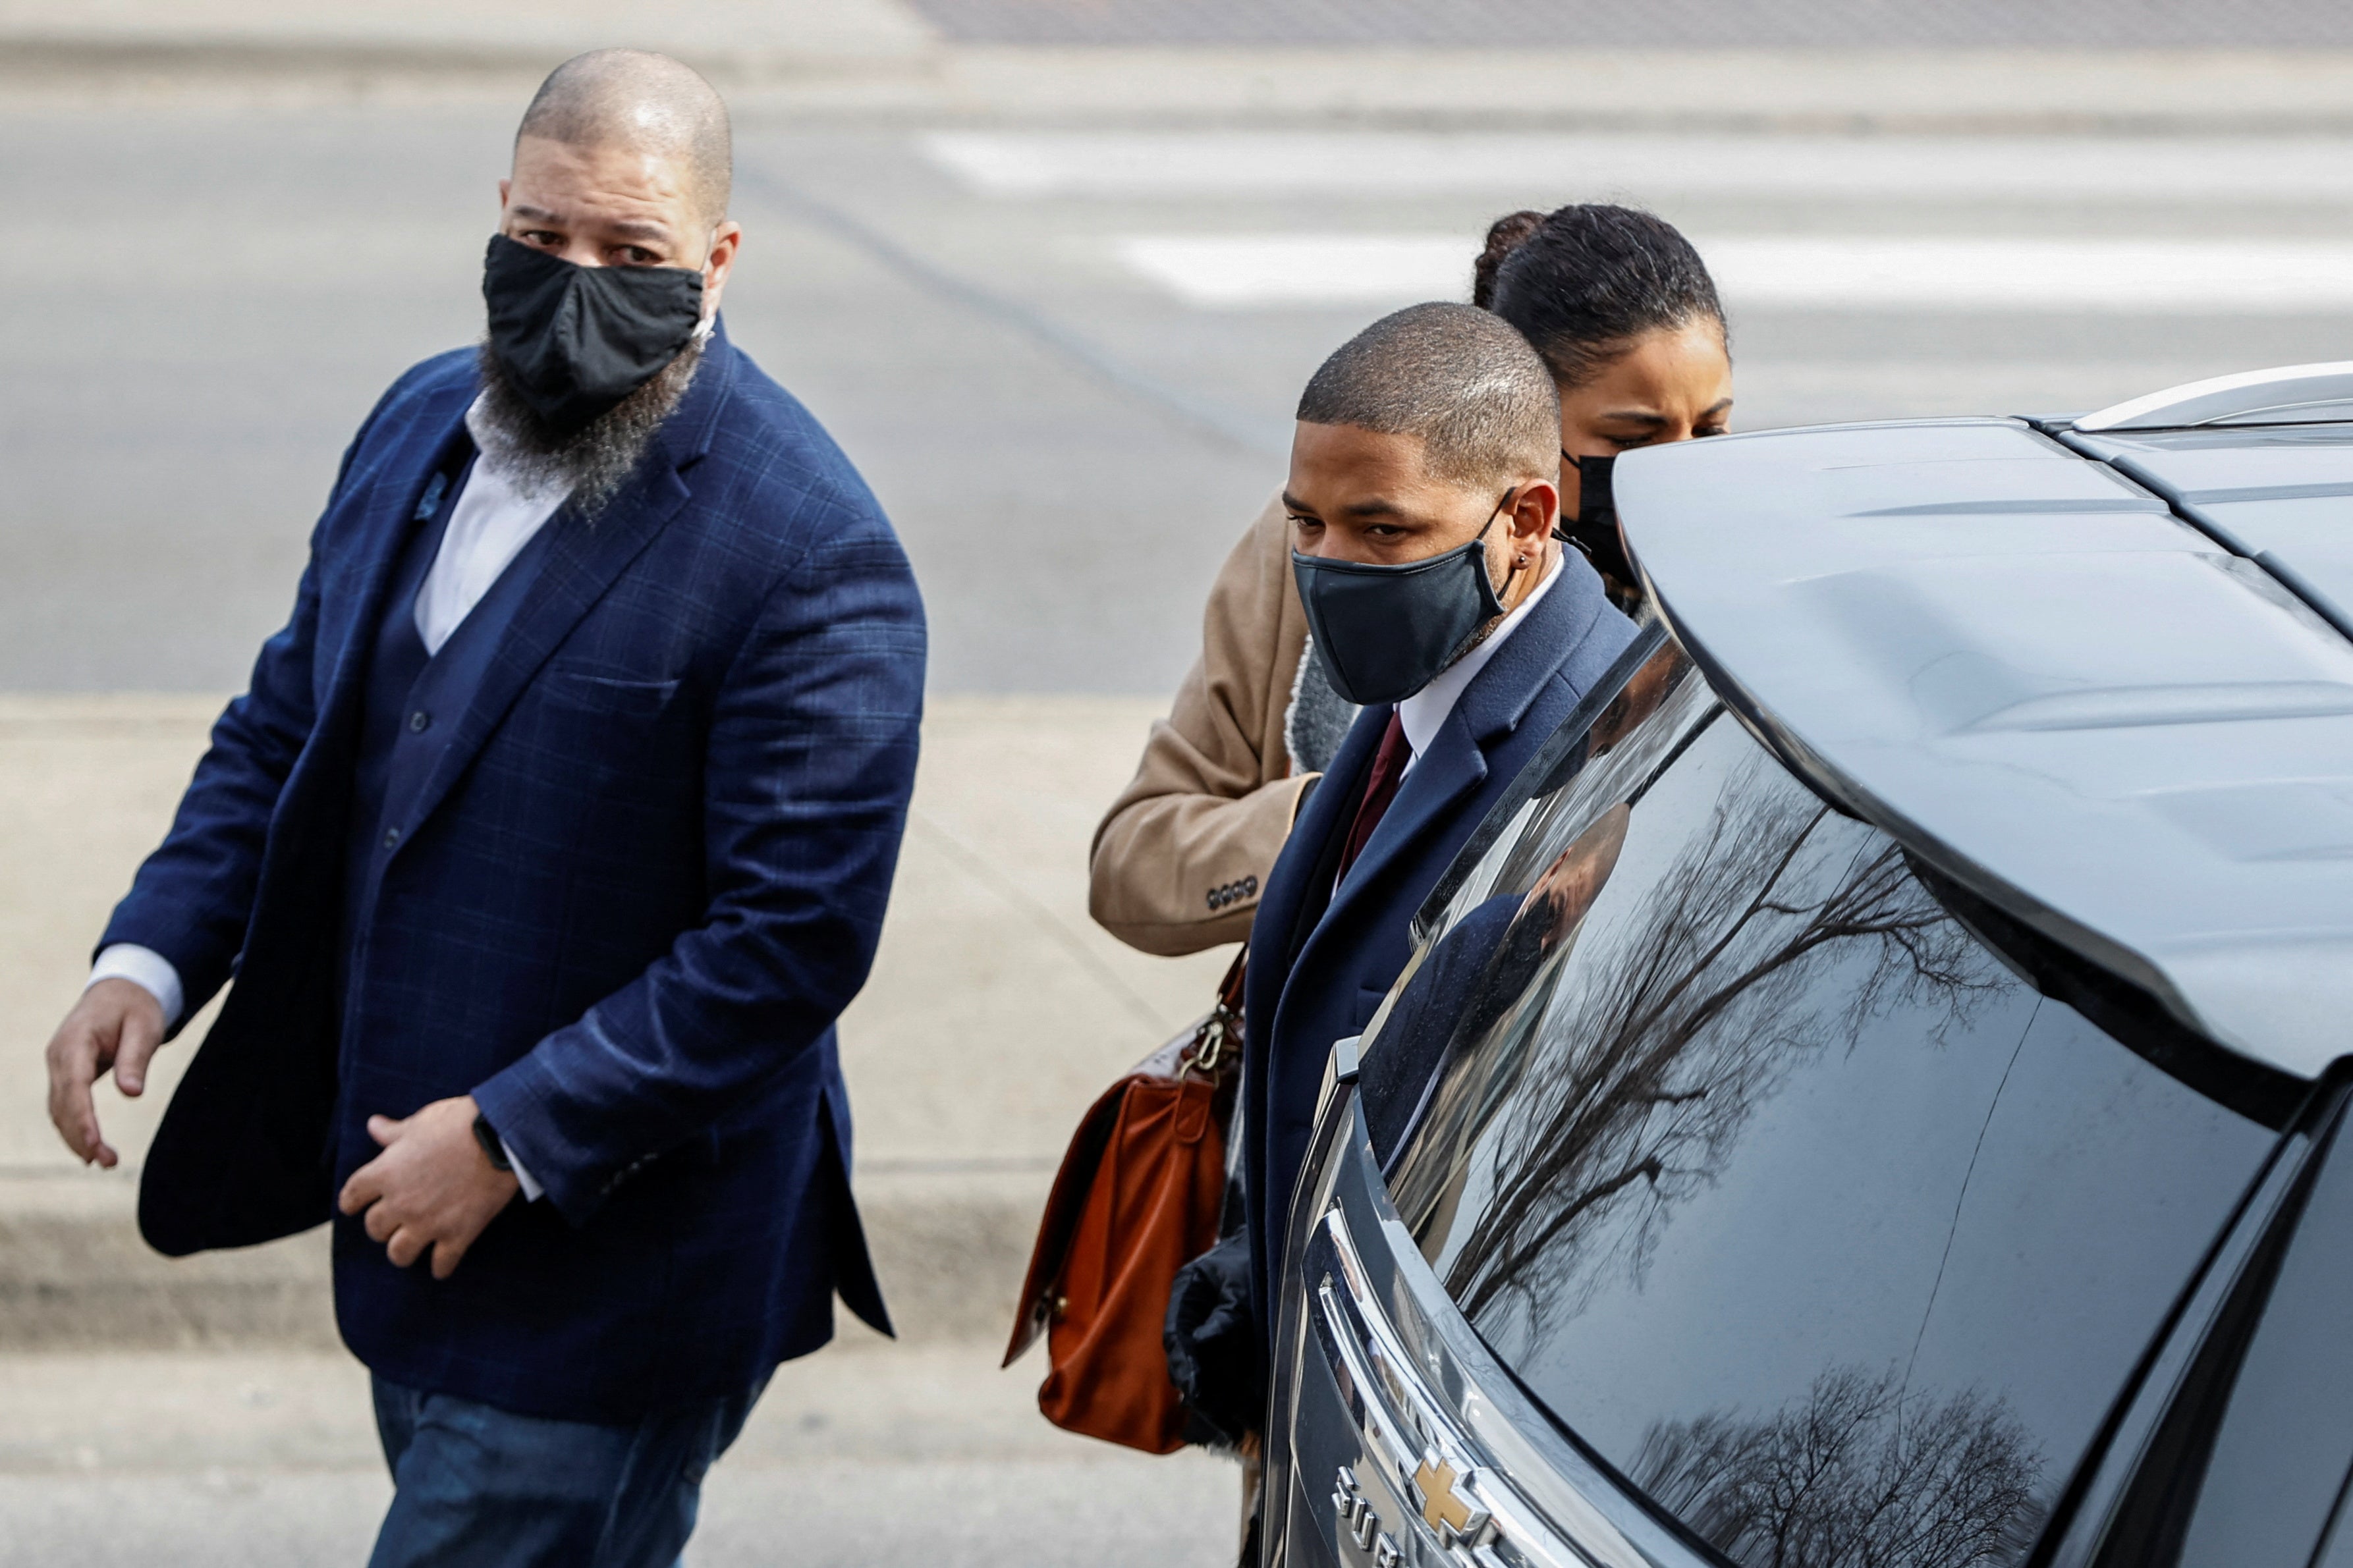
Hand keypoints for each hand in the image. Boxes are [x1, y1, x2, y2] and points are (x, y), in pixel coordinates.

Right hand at [46, 978, 166, 1167]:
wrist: (121, 989)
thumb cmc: (136, 1007)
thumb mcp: (145, 1027)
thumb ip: (135, 1058)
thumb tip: (131, 1093)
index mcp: (76, 1041)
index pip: (74, 1086)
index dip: (82, 1118)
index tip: (94, 1144)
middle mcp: (59, 1055)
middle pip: (62, 1104)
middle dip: (80, 1136)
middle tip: (108, 1162)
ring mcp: (58, 1065)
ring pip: (59, 1109)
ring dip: (76, 1137)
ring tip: (105, 1162)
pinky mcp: (64, 1073)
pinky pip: (64, 1105)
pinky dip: (74, 1126)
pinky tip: (90, 1147)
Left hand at [337, 1095, 518, 1278]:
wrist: (500, 1138)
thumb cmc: (459, 1123)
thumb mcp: (421, 1122)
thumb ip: (393, 1132)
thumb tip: (373, 1125)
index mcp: (385, 1173)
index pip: (352, 1195)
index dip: (351, 1202)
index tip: (354, 1205)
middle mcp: (400, 1203)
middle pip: (375, 1228)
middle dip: (382, 1226)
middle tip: (394, 1221)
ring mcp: (428, 1223)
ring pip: (399, 1253)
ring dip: (402, 1250)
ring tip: (411, 1246)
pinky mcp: (457, 1234)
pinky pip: (441, 1264)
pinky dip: (440, 1267)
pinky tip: (441, 1267)